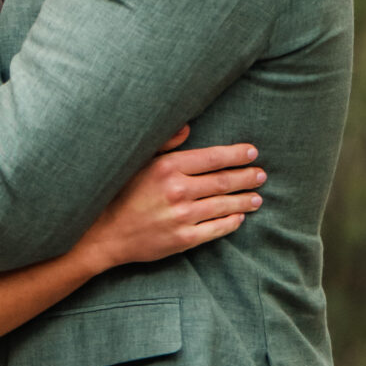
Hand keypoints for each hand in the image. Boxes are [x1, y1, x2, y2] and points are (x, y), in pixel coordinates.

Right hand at [78, 131, 266, 273]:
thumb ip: (164, 143)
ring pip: (224, 205)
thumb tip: (187, 126)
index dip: (236, 155)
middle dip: (246, 177)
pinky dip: (232, 222)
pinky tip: (239, 217)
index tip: (252, 152)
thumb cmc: (119, 193)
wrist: (104, 233)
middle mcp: (178, 190)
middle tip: (261, 175)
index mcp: (167, 167)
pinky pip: (216, 229)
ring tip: (257, 197)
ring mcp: (182, 216)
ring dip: (244, 200)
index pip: (212, 158)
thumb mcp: (137, 162)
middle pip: (223, 181)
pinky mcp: (184, 239)